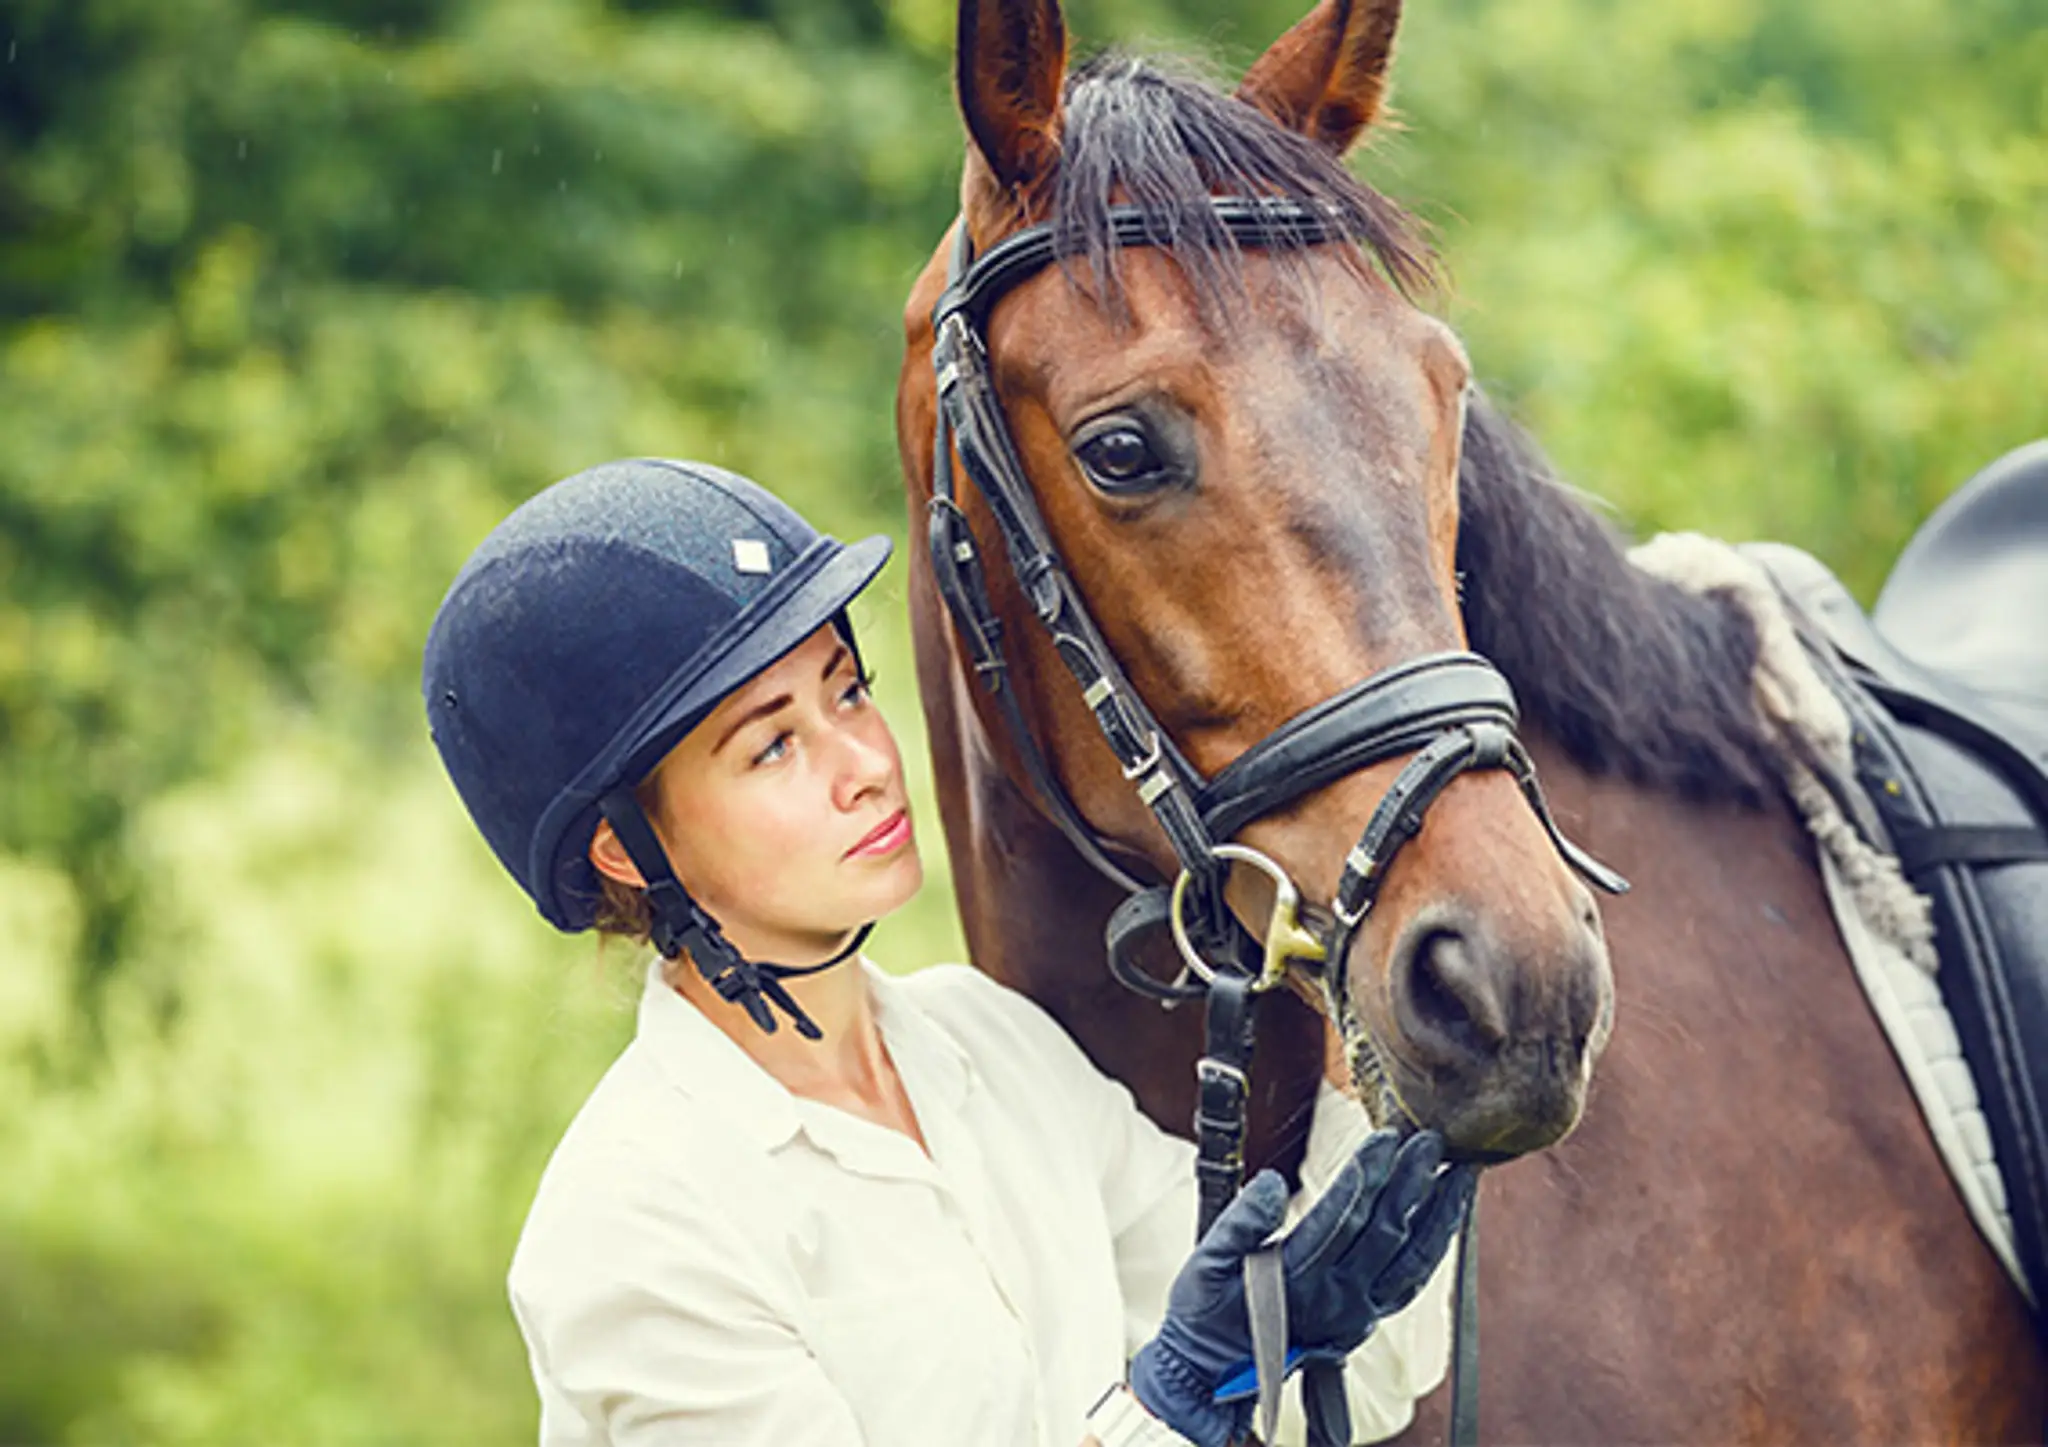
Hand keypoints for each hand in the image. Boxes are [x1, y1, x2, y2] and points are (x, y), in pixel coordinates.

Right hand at [1127, 1130, 1473, 1446]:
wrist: (1213, 1375)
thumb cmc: (1205, 1313)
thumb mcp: (1206, 1264)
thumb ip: (1240, 1222)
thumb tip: (1271, 1183)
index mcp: (1294, 1278)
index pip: (1339, 1216)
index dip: (1365, 1174)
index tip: (1385, 1137)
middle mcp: (1334, 1298)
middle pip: (1384, 1230)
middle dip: (1411, 1181)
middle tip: (1431, 1140)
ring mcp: (1356, 1313)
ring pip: (1411, 1260)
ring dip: (1439, 1214)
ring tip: (1459, 1174)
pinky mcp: (1365, 1322)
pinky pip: (1411, 1283)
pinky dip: (1434, 1248)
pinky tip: (1446, 1219)